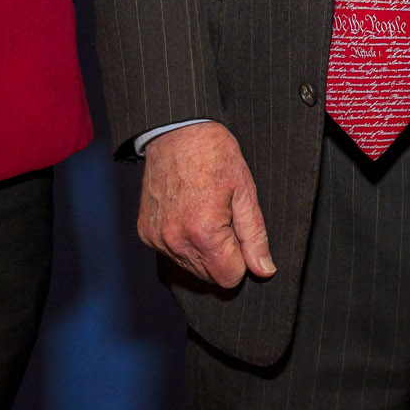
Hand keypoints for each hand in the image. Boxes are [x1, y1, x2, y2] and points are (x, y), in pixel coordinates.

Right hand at [137, 122, 274, 288]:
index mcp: (204, 232)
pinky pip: (171, 253)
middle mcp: (176, 240)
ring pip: (190, 267)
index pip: (229, 277)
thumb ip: (255, 236)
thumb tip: (264, 269)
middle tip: (222, 217)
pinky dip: (183, 241)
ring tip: (204, 212)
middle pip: (209, 276)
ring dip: (202, 249)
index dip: (241, 258)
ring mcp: (157, 238)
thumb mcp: (244, 191)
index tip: (239, 233)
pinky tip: (187, 213)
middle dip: (222, 254)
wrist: (176, 132)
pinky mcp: (146, 232)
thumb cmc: (213, 154)